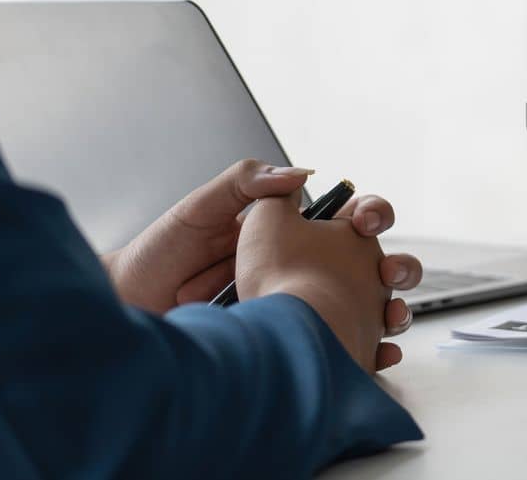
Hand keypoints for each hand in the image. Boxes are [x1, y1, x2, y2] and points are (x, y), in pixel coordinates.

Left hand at [102, 160, 421, 356]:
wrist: (131, 307)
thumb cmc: (160, 254)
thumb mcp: (199, 208)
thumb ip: (245, 182)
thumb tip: (301, 175)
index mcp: (287, 232)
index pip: (346, 218)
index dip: (369, 215)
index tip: (367, 222)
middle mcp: (301, 268)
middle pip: (370, 265)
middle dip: (395, 266)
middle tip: (389, 272)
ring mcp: (298, 306)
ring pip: (365, 308)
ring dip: (389, 310)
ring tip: (389, 316)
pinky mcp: (290, 340)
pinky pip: (340, 346)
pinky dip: (367, 351)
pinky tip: (379, 352)